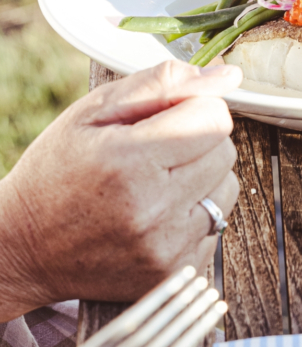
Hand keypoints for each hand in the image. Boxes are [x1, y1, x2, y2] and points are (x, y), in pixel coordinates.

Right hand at [0, 61, 241, 318]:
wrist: (28, 249)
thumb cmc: (57, 173)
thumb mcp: (91, 114)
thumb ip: (160, 85)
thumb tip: (227, 75)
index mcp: (130, 161)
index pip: (213, 118)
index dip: (193, 109)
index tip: (166, 117)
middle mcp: (154, 208)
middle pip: (225, 151)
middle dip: (197, 141)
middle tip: (155, 152)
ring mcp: (168, 246)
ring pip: (227, 188)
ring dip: (202, 178)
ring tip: (156, 183)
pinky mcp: (176, 271)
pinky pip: (216, 226)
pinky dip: (193, 215)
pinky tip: (155, 215)